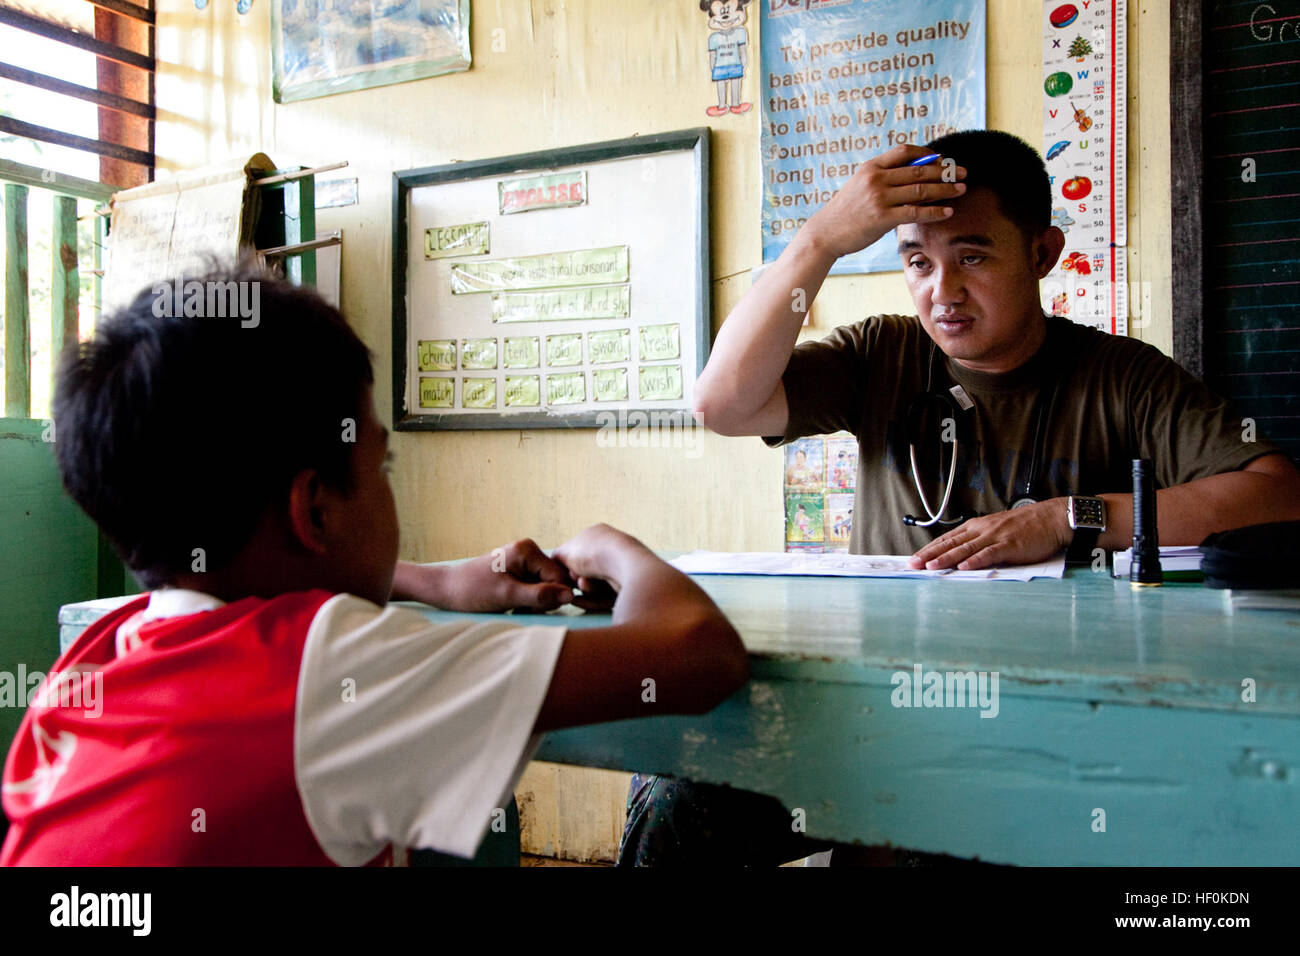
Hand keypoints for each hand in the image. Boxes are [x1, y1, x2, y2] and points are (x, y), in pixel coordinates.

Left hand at [440, 539, 575, 612]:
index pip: (559, 578)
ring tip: (513, 607)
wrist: (446, 589)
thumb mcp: (507, 596)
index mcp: (528, 550)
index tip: (529, 608)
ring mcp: (524, 560)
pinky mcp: (518, 570)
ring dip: (534, 603)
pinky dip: (527, 600)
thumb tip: (571, 596)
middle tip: (518, 608)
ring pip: (546, 587)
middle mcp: (529, 550)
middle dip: (541, 600)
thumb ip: (540, 596)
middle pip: (554, 582)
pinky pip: (535, 587)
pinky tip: (512, 605)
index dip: (551, 598)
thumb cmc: (472, 591)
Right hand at [551, 523, 648, 611]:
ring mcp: (623, 568)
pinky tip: (581, 600)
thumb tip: (555, 562)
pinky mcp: (629, 587)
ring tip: (584, 585)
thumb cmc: (593, 552)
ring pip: (595, 586)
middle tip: (575, 580)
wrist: (623, 563)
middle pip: (587, 571)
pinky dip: (592, 600)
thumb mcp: (566, 550)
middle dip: (577, 578)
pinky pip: (605, 597)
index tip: (563, 572)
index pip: (579, 552)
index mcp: (599, 535)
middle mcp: (613, 549)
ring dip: (585, 589)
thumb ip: (558, 556)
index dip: (568, 564)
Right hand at [804, 144, 966, 259]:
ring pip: (920, 190)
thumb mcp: (860, 186)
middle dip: (944, 170)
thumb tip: (912, 176)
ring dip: (945, 189)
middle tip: (962, 173)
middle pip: (918, 169)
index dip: (927, 154)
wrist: (825, 233)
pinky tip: (947, 211)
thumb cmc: (845, 212)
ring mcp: (879, 198)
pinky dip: (934, 211)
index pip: (904, 151)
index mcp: (871, 167)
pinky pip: (915, 212)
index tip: (941, 160)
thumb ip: (883, 178)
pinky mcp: (882, 218)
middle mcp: (876, 178)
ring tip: (961, 189)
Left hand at [907, 499, 1071, 570]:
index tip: (915, 558)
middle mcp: (982, 530)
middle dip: (931, 554)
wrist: (1051, 518)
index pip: (948, 538)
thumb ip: (980, 542)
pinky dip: (976, 560)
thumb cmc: (1025, 527)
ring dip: (947, 558)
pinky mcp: (1009, 545)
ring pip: (966, 548)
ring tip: (932, 567)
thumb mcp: (996, 531)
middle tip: (914, 564)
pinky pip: (990, 554)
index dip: (930, 548)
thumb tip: (962, 556)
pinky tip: (964, 567)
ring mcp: (995, 537)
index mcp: (977, 527)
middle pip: (951, 543)